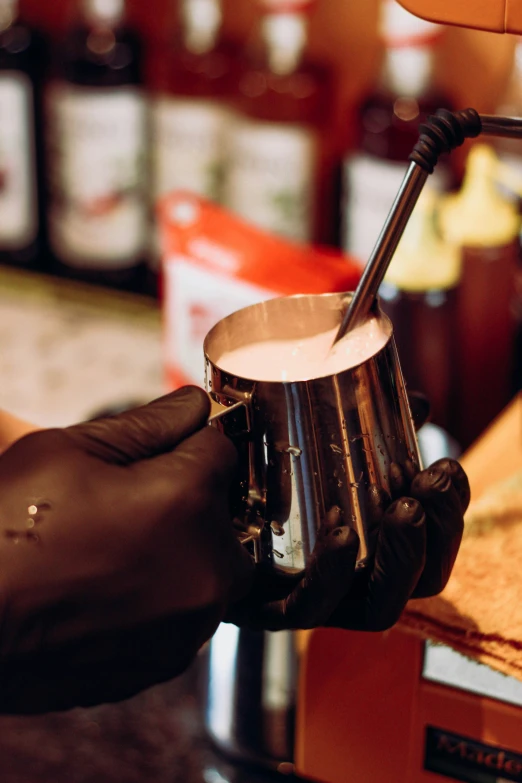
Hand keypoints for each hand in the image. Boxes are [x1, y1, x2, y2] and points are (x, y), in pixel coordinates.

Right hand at [0, 387, 252, 713]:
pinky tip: (114, 586)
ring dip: (180, 548)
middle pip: (223, 510)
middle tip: (129, 501)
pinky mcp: (170, 660)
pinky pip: (187, 609)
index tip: (161, 453)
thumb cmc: (5, 535)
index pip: (220, 450)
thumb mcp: (69, 451)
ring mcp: (191, 622)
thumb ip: (148, 423)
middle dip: (190, 497)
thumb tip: (193, 404)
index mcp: (187, 502)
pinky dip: (165, 593)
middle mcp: (205, 566)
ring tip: (116, 547)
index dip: (187, 444)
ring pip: (210, 563)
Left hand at [226, 386, 468, 632]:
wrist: (174, 491)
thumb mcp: (307, 436)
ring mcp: (307, 596)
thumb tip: (423, 404)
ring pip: (375, 605)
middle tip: (430, 483)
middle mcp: (343, 576)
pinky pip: (304, 609)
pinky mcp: (261, 607)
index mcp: (362, 538)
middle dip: (436, 533)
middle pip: (413, 578)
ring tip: (403, 509)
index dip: (448, 512)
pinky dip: (330, 577)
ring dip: (401, 559)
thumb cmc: (244, 467)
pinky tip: (342, 537)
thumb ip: (364, 423)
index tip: (446, 468)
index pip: (424, 542)